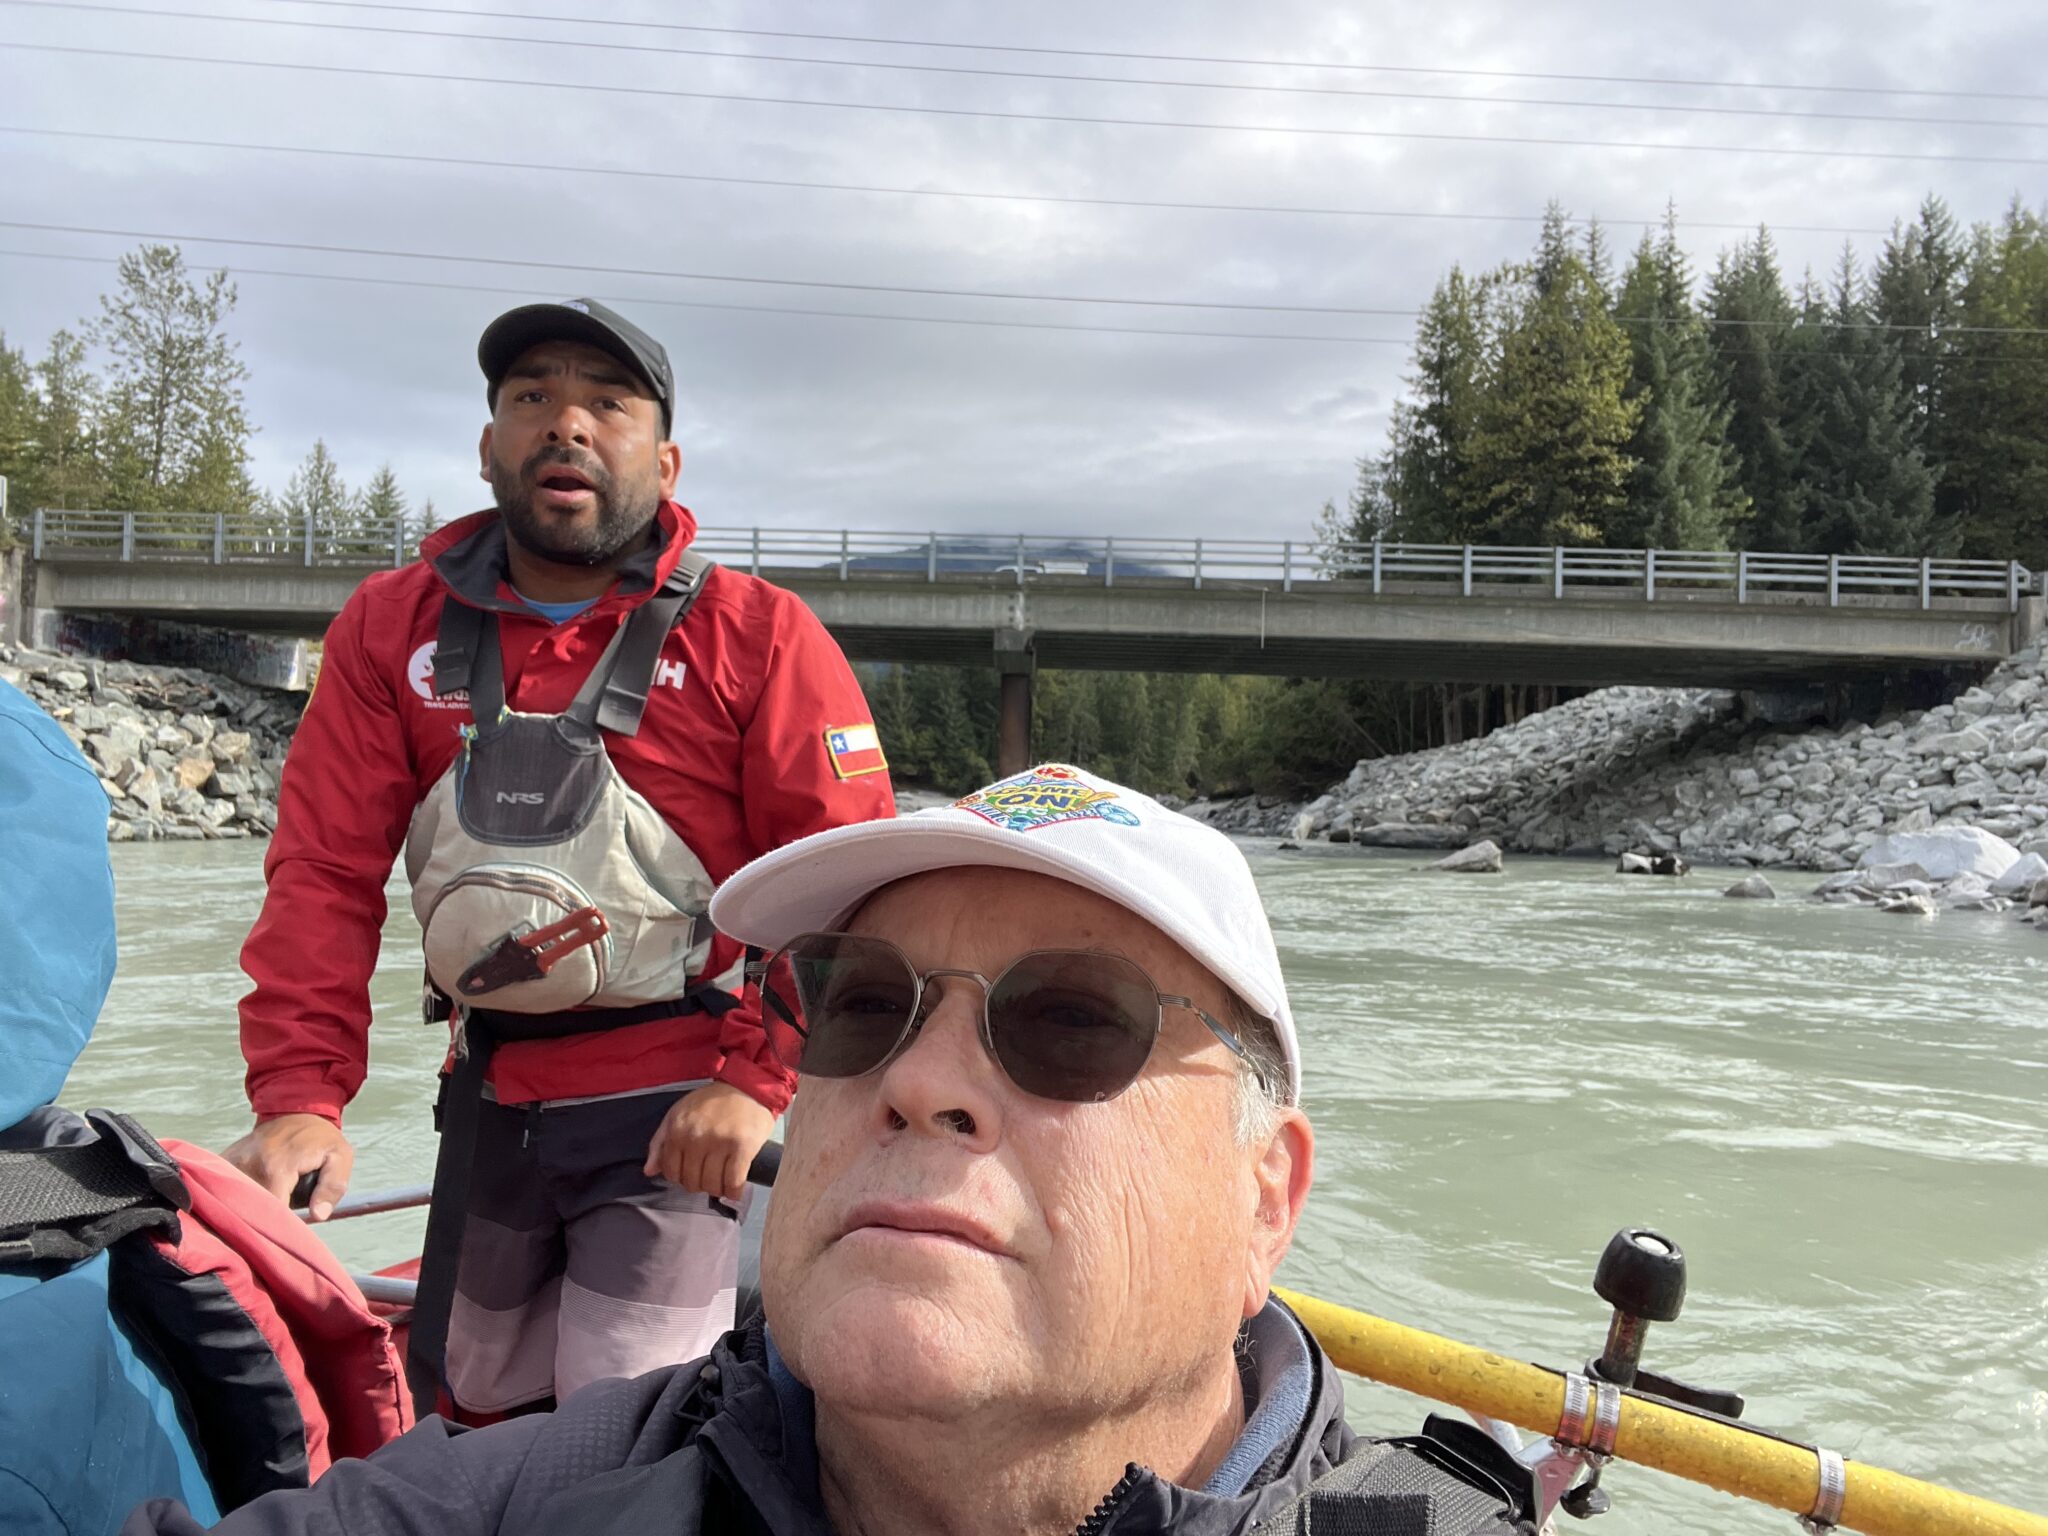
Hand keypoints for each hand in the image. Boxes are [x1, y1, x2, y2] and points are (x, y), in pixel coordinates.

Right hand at [222, 1113, 354, 1220]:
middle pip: (248, 1209)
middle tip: (273, 1229)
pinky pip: (222, 1186)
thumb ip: (332, 1187)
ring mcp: (233, 1161)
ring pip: (233, 1200)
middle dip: (259, 1223)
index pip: (271, 1211)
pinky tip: (242, 1201)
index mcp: (277, 1167)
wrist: (296, 1110)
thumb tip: (318, 1215)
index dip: (278, 1228)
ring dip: (244, 1210)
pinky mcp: (225, 1160)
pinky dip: (231, 1197)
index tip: (284, 1238)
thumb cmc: (321, 1138)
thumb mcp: (339, 1156)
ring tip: (259, 1214)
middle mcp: (249, 1164)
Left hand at [643, 1082, 774, 1200]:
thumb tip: (649, 1171)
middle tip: (709, 1175)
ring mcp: (720, 1143)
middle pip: (692, 1182)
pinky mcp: (743, 1148)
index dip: (682, 1177)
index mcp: (677, 1131)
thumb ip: (660, 1142)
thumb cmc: (711, 1101)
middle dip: (700, 1184)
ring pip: (712, 1185)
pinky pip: (734, 1182)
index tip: (693, 1172)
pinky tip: (735, 1188)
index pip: (672, 1172)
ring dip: (717, 1189)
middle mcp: (696, 1138)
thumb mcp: (677, 1114)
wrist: (745, 1085)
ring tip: (723, 1181)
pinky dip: (734, 1191)